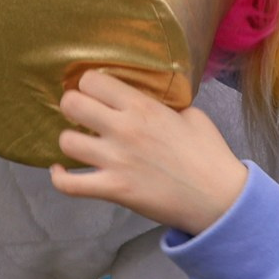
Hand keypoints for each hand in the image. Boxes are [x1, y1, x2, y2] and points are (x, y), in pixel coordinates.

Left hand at [48, 69, 248, 235]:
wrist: (219, 198)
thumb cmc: (209, 154)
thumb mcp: (190, 114)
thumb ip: (161, 103)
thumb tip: (144, 98)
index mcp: (142, 107)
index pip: (92, 80)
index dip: (89, 86)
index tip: (95, 94)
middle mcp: (124, 129)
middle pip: (71, 104)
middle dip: (73, 107)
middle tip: (83, 116)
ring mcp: (116, 160)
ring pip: (65, 141)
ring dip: (70, 142)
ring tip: (81, 144)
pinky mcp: (114, 189)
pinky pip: (69, 185)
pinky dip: (59, 178)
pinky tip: (62, 171)